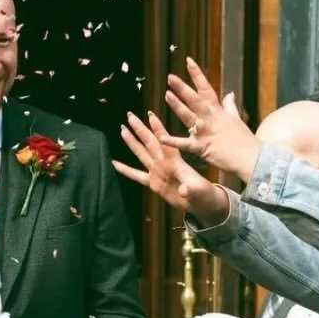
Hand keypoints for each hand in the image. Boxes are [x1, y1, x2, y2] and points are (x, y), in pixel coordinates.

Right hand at [114, 111, 229, 221]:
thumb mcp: (199, 190)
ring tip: (123, 130)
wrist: (201, 202)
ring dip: (132, 142)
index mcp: (175, 163)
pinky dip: (125, 170)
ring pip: (141, 154)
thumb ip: (191, 189)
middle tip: (130, 115)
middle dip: (140, 129)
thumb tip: (184, 189)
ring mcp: (157, 173)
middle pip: (149, 143)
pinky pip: (136, 175)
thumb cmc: (203, 194)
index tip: (151, 115)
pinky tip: (115, 164)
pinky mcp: (153, 183)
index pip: (165, 142)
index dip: (158, 130)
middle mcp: (164, 164)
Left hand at [155, 57, 260, 182]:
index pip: (206, 88)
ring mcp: (205, 132)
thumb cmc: (244, 140)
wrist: (250, 158)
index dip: (196, 74)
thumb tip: (229, 94)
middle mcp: (211, 118)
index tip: (188, 61)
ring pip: (189, 116)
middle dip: (182, 88)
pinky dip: (172, 141)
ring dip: (178, 106)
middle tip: (170, 77)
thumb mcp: (236, 119)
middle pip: (195, 99)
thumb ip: (229, 106)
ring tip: (167, 95)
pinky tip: (160, 137)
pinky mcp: (201, 148)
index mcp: (218, 111)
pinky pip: (184, 144)